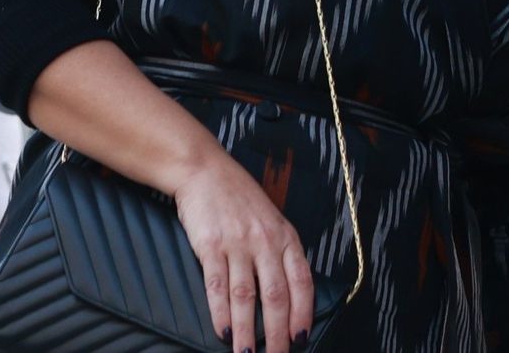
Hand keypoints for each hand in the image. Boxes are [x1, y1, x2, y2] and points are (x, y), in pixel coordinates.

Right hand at [171, 150, 315, 352]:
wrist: (205, 171)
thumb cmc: (239, 198)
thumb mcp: (271, 220)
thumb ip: (280, 252)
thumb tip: (288, 294)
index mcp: (285, 236)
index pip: (302, 281)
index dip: (303, 313)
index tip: (301, 339)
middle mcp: (265, 241)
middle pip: (276, 295)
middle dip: (278, 334)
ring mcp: (238, 243)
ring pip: (246, 296)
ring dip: (247, 331)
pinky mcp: (211, 246)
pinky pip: (218, 285)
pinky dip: (221, 313)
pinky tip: (224, 332)